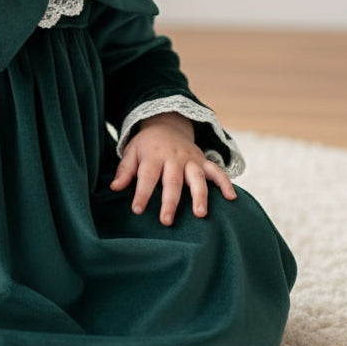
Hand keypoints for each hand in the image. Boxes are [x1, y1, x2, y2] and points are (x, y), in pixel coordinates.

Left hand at [110, 112, 236, 225]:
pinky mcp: (203, 161)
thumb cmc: (147, 145)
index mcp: (153, 156)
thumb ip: (125, 170)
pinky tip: (232, 198)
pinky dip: (225, 183)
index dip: (142, 193)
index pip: (147, 176)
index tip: (137, 210)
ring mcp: (191, 159)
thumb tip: (114, 188)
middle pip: (173, 181)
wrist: (167, 124)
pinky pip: (217, 171)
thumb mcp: (132, 151)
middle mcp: (174, 158)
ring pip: (197, 177)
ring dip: (200, 195)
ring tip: (201, 214)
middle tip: (167, 221)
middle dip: (170, 201)